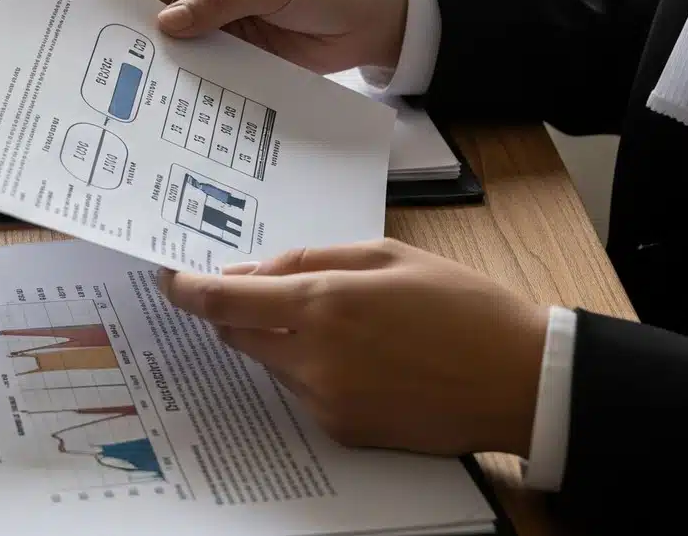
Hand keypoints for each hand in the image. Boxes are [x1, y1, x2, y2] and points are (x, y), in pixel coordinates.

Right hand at [118, 0, 408, 73]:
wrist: (377, 19)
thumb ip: (223, 2)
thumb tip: (168, 21)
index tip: (108, 14)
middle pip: (164, 10)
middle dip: (142, 30)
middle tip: (114, 57)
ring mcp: (228, 27)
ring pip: (185, 43)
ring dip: (168, 59)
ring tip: (140, 84)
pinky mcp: (244, 58)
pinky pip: (212, 69)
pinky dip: (196, 80)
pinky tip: (179, 97)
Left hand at [160, 239, 548, 457]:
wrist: (517, 381)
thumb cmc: (462, 307)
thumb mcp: (388, 255)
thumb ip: (313, 260)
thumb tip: (255, 271)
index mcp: (325, 304)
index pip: (225, 301)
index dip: (188, 289)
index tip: (170, 279)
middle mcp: (314, 358)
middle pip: (238, 335)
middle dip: (239, 311)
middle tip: (258, 288)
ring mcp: (326, 401)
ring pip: (272, 363)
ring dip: (282, 340)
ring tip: (346, 324)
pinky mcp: (343, 430)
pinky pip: (304, 392)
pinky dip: (313, 370)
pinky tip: (363, 358)